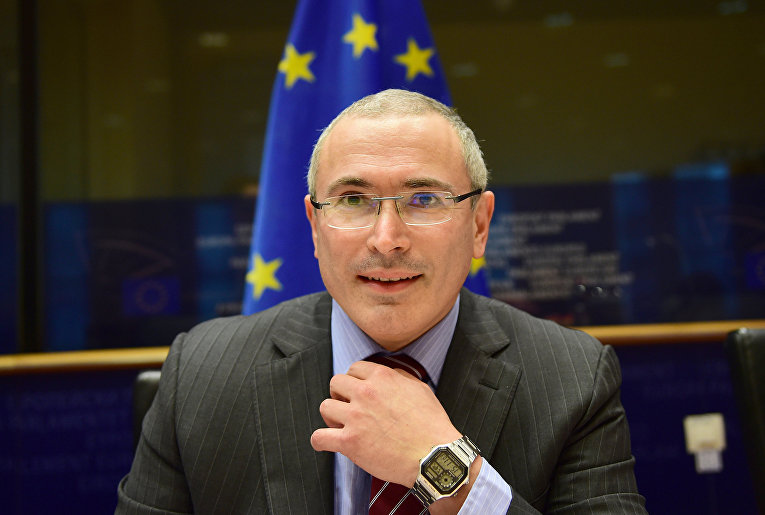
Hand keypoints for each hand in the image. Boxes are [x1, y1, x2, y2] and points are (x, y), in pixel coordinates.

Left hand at [310, 360, 461, 486]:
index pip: (354, 369)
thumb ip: (400, 377)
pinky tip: (326, 442)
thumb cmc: (431, 425)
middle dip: (340, 394)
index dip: (354, 380)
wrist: (434, 456)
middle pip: (335, 383)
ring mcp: (355, 417)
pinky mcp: (349, 442)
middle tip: (348, 407)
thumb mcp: (420, 389)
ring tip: (339, 424)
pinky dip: (319, 441)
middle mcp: (366, 393)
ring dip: (331, 415)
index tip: (356, 391)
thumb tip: (389, 374)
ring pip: (325, 406)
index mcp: (382, 378)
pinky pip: (319, 437)